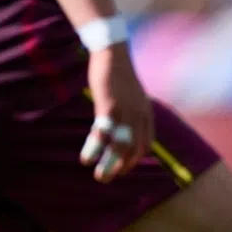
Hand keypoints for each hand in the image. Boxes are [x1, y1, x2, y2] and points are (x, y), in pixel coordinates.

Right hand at [82, 46, 152, 183]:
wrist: (112, 52)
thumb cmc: (118, 74)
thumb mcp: (132, 95)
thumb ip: (132, 112)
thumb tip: (123, 126)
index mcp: (146, 113)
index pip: (146, 144)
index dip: (135, 159)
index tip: (122, 167)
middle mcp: (139, 115)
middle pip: (134, 150)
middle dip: (122, 168)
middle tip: (108, 179)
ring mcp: (125, 112)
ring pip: (120, 146)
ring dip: (110, 165)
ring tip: (99, 177)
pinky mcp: (109, 107)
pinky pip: (102, 134)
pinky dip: (94, 149)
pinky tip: (85, 159)